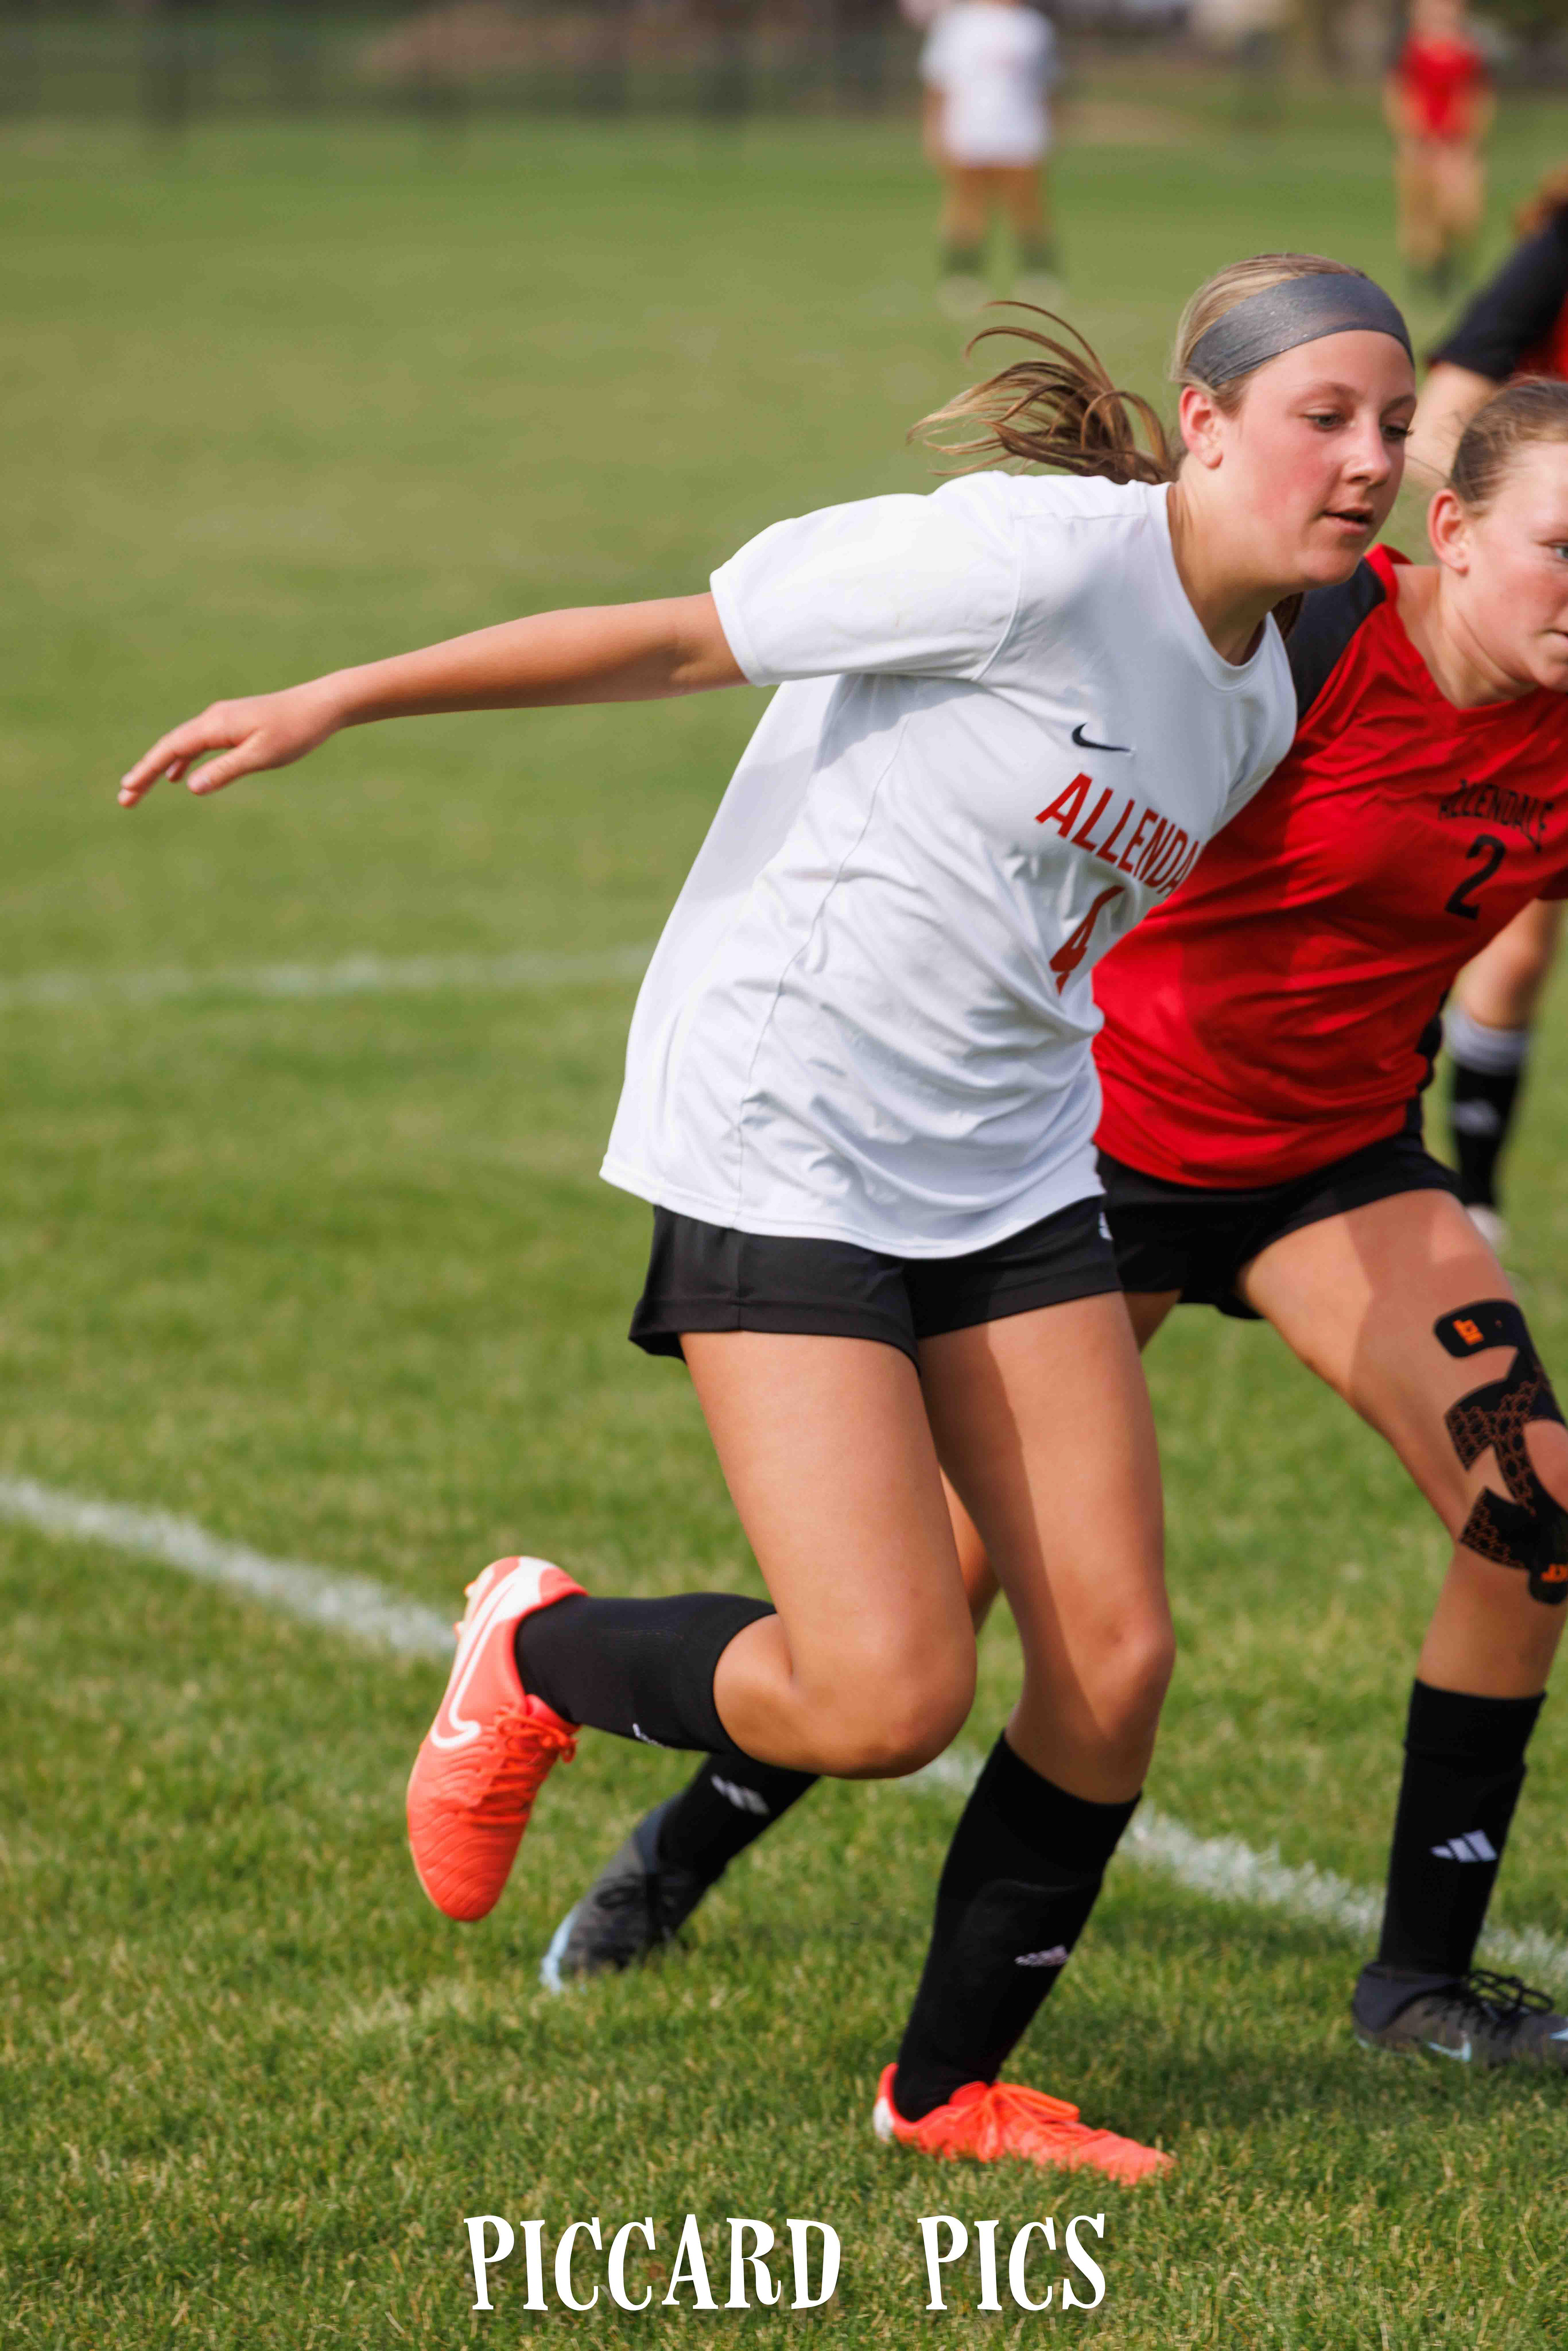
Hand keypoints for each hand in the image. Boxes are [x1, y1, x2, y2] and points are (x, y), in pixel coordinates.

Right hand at [117, 679, 343, 807]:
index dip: (147, 770)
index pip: (171, 749)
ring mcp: (221, 720)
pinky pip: (198, 744)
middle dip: (146, 773)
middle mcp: (212, 718)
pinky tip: (179, 776)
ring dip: (161, 768)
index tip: (128, 789)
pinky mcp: (232, 724)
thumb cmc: (295, 731)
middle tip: (125, 799)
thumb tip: (190, 786)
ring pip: (182, 746)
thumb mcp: (261, 756)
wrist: (320, 706)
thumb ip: (225, 771)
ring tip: (141, 790)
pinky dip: (183, 759)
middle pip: (169, 747)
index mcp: (215, 725)